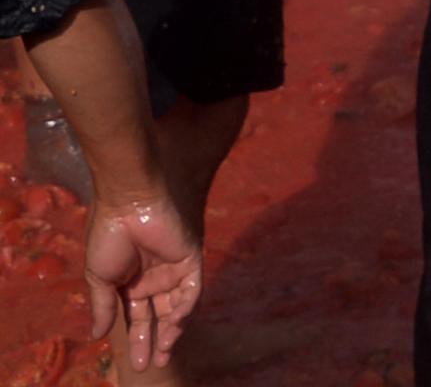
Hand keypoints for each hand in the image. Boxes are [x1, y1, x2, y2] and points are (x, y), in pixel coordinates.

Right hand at [80, 187, 199, 373]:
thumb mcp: (100, 278)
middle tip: (154, 364)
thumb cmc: (108, 237)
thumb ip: (103, 307)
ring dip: (174, 329)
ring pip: (179, 307)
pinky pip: (193, 289)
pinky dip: (186, 307)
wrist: (127, 206)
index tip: (136, 365)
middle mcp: (155, 279)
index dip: (138, 340)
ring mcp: (174, 269)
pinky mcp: (191, 259)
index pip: (138, 317)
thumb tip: (96, 335)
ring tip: (165, 349)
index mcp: (132, 283)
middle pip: (160, 316)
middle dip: (158, 341)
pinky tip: (175, 322)